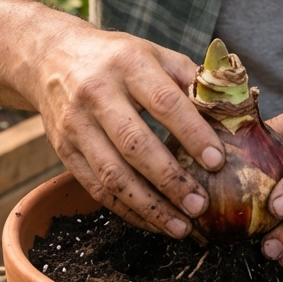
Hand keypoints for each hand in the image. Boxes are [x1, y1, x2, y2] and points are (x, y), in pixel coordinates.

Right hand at [34, 27, 226, 237]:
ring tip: (181, 227)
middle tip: (200, 205)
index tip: (217, 161)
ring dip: (149, 206)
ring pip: (112, 174)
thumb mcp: (154, 53)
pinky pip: (95, 188)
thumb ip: (191, 79)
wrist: (51, 58)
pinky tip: (152, 222)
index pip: (164, 102)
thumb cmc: (118, 58)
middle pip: (135, 144)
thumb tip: (231, 110)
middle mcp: (98, 93)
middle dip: (170, 180)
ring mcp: (76, 124)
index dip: (192, 133)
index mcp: (128, 63)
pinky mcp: (64, 150)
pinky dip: (126, 210)